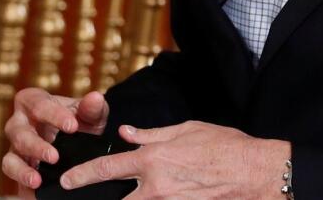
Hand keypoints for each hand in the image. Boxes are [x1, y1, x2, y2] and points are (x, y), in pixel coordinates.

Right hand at [1, 88, 108, 194]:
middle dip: (36, 145)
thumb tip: (95, 98)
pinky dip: (21, 180)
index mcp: (34, 101)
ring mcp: (15, 145)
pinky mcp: (16, 165)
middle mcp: (19, 122)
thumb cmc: (81, 120)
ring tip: (37, 180)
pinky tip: (35, 187)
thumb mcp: (91, 114)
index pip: (39, 105)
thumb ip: (92, 107)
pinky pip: (12, 173)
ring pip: (10, 156)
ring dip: (22, 169)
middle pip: (18, 131)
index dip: (54, 115)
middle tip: (54, 157)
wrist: (80, 140)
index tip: (72, 127)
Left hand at [60, 121, 291, 198]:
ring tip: (155, 184)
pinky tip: (167, 191)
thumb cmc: (226, 147)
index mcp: (153, 159)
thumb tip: (128, 133)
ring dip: (138, 196)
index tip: (67, 180)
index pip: (106, 168)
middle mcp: (155, 187)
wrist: (255, 173)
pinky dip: (157, 198)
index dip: (81, 175)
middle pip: (117, 199)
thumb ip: (153, 134)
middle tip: (105, 191)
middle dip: (106, 196)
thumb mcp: (188, 130)